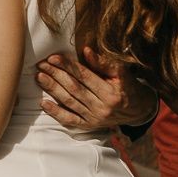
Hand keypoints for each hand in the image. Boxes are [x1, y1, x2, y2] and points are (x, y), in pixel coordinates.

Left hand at [36, 49, 156, 129]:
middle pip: (74, 88)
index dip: (67, 66)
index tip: (53, 57)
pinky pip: (70, 120)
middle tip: (41, 64)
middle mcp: (102, 108)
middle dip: (56, 75)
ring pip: (69, 102)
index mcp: (111, 93)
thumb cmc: (127, 86)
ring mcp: (95, 118)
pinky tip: (44, 104)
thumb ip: (104, 62)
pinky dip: (56, 113)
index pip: (84, 76)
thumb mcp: (122, 72)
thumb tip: (86, 50)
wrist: (138, 110)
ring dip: (52, 89)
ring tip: (40, 77)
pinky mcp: (90, 125)